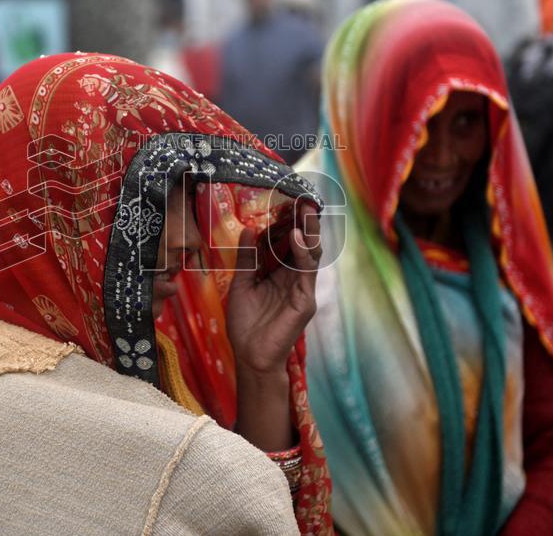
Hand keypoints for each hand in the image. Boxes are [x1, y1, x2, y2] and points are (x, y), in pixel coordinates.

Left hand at [227, 202, 321, 376]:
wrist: (249, 355)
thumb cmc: (246, 323)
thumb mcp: (242, 284)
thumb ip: (247, 258)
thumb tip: (248, 229)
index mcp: (279, 274)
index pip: (287, 243)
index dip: (288, 223)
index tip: (285, 200)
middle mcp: (293, 278)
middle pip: (303, 245)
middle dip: (303, 222)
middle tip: (302, 198)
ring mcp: (301, 289)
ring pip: (310, 255)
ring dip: (309, 232)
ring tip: (305, 210)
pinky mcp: (305, 301)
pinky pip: (306, 272)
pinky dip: (303, 253)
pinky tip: (298, 237)